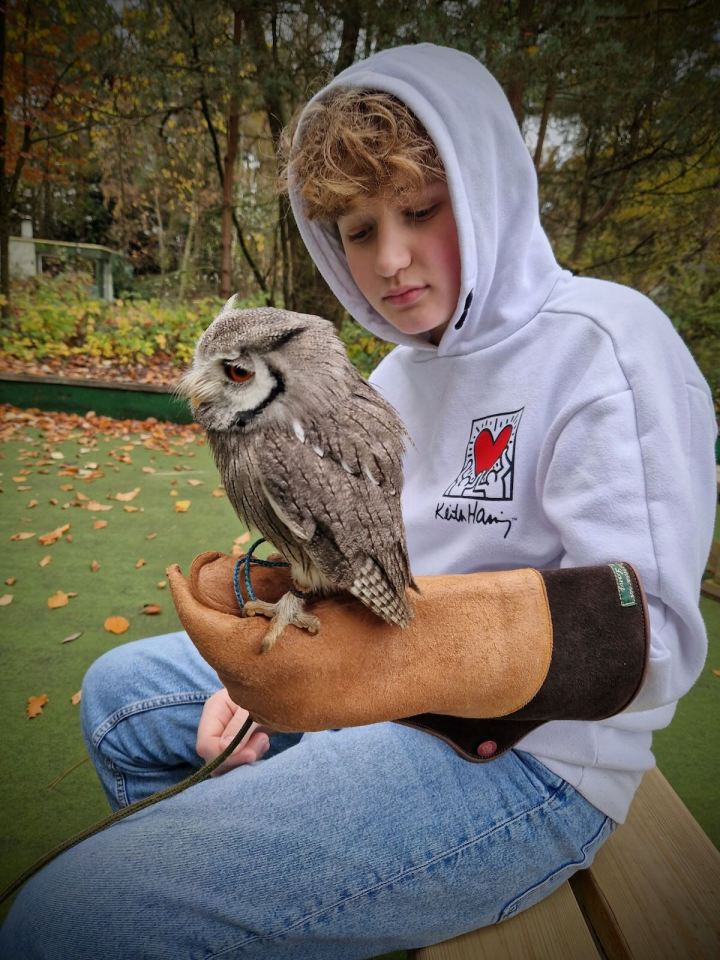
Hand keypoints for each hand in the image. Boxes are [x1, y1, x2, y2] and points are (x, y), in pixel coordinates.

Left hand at [167, 552, 551, 731]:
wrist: (419, 660)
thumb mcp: (308, 590)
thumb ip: (255, 585)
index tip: (177, 570)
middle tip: (230, 573)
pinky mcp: (291, 720)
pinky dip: (255, 655)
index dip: (183, 593)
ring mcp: (274, 715)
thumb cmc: (367, 615)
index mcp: (259, 660)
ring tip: (263, 602)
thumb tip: (212, 573)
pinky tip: (281, 632)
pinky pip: (255, 684)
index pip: (197, 624)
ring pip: (232, 665)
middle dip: (216, 609)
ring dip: (235, 633)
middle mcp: (258, 696)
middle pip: (212, 644)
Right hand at [196, 688, 270, 774]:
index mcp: (214, 711)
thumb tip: (224, 748)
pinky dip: (251, 757)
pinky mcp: (238, 744)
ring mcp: (225, 736)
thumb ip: (239, 725)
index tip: (251, 754)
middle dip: (238, 757)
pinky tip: (264, 743)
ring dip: (247, 758)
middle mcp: (215, 726)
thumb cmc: (267, 691)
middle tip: (263, 740)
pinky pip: (237, 763)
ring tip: (264, 739)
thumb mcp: (253, 705)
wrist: (283, 690)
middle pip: (213, 758)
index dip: (225, 755)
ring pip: (225, 764)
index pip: (206, 744)